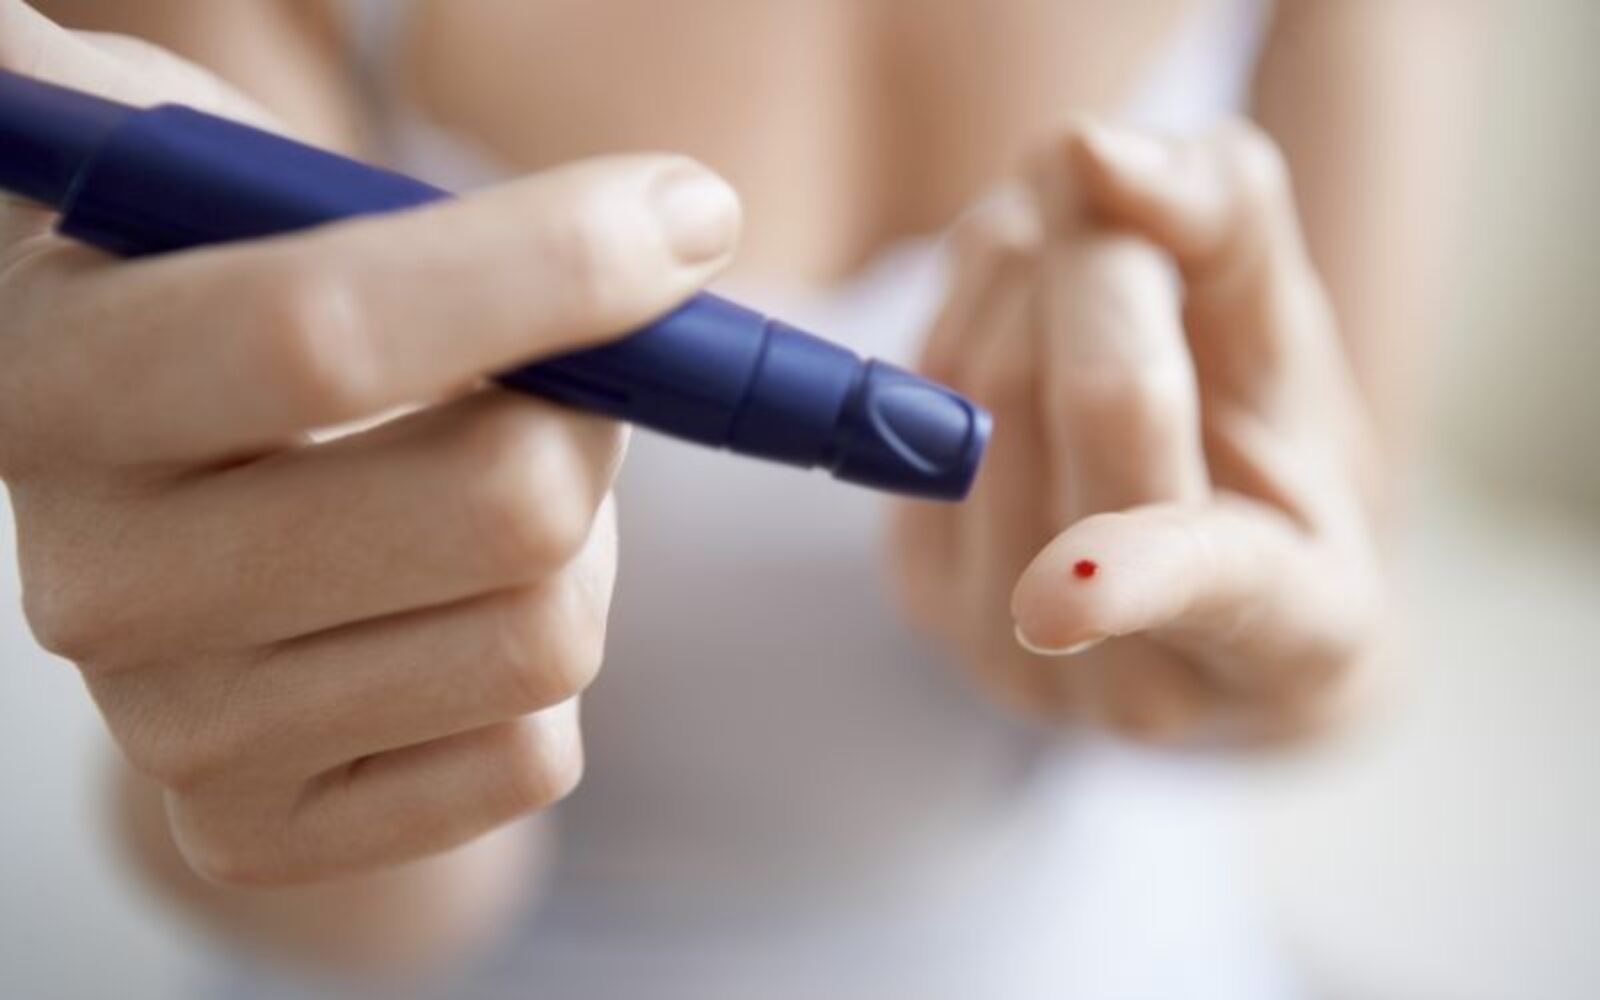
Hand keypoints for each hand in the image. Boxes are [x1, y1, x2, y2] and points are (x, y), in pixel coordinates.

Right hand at [0, 7, 740, 884]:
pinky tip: (453, 609)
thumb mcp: (253, 192)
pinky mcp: (256, 835)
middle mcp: (92, 581)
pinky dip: (537, 666)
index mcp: (57, 374)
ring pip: (544, 638)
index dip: (546, 270)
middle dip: (594, 416)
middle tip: (576, 378)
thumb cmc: (232, 303)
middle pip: (503, 508)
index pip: (327, 331)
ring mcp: (171, 732)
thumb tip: (676, 225)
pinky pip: (529, 757)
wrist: (166, 505)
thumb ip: (393, 188)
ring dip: (575, 548)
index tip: (686, 220)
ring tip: (484, 497)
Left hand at [892, 121, 1382, 744]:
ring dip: (1026, 268)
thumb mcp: (1293, 340)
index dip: (1135, 571)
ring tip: (1084, 266)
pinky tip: (1020, 315)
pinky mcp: (921, 599)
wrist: (1196, 577)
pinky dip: (964, 312)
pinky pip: (909, 399)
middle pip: (1084, 406)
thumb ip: (1227, 228)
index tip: (1053, 597)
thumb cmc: (1271, 455)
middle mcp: (1141, 676)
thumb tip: (1086, 151)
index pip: (1216, 586)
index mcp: (1297, 632)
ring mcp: (1013, 654)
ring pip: (981, 385)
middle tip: (1124, 200)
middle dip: (1101, 257)